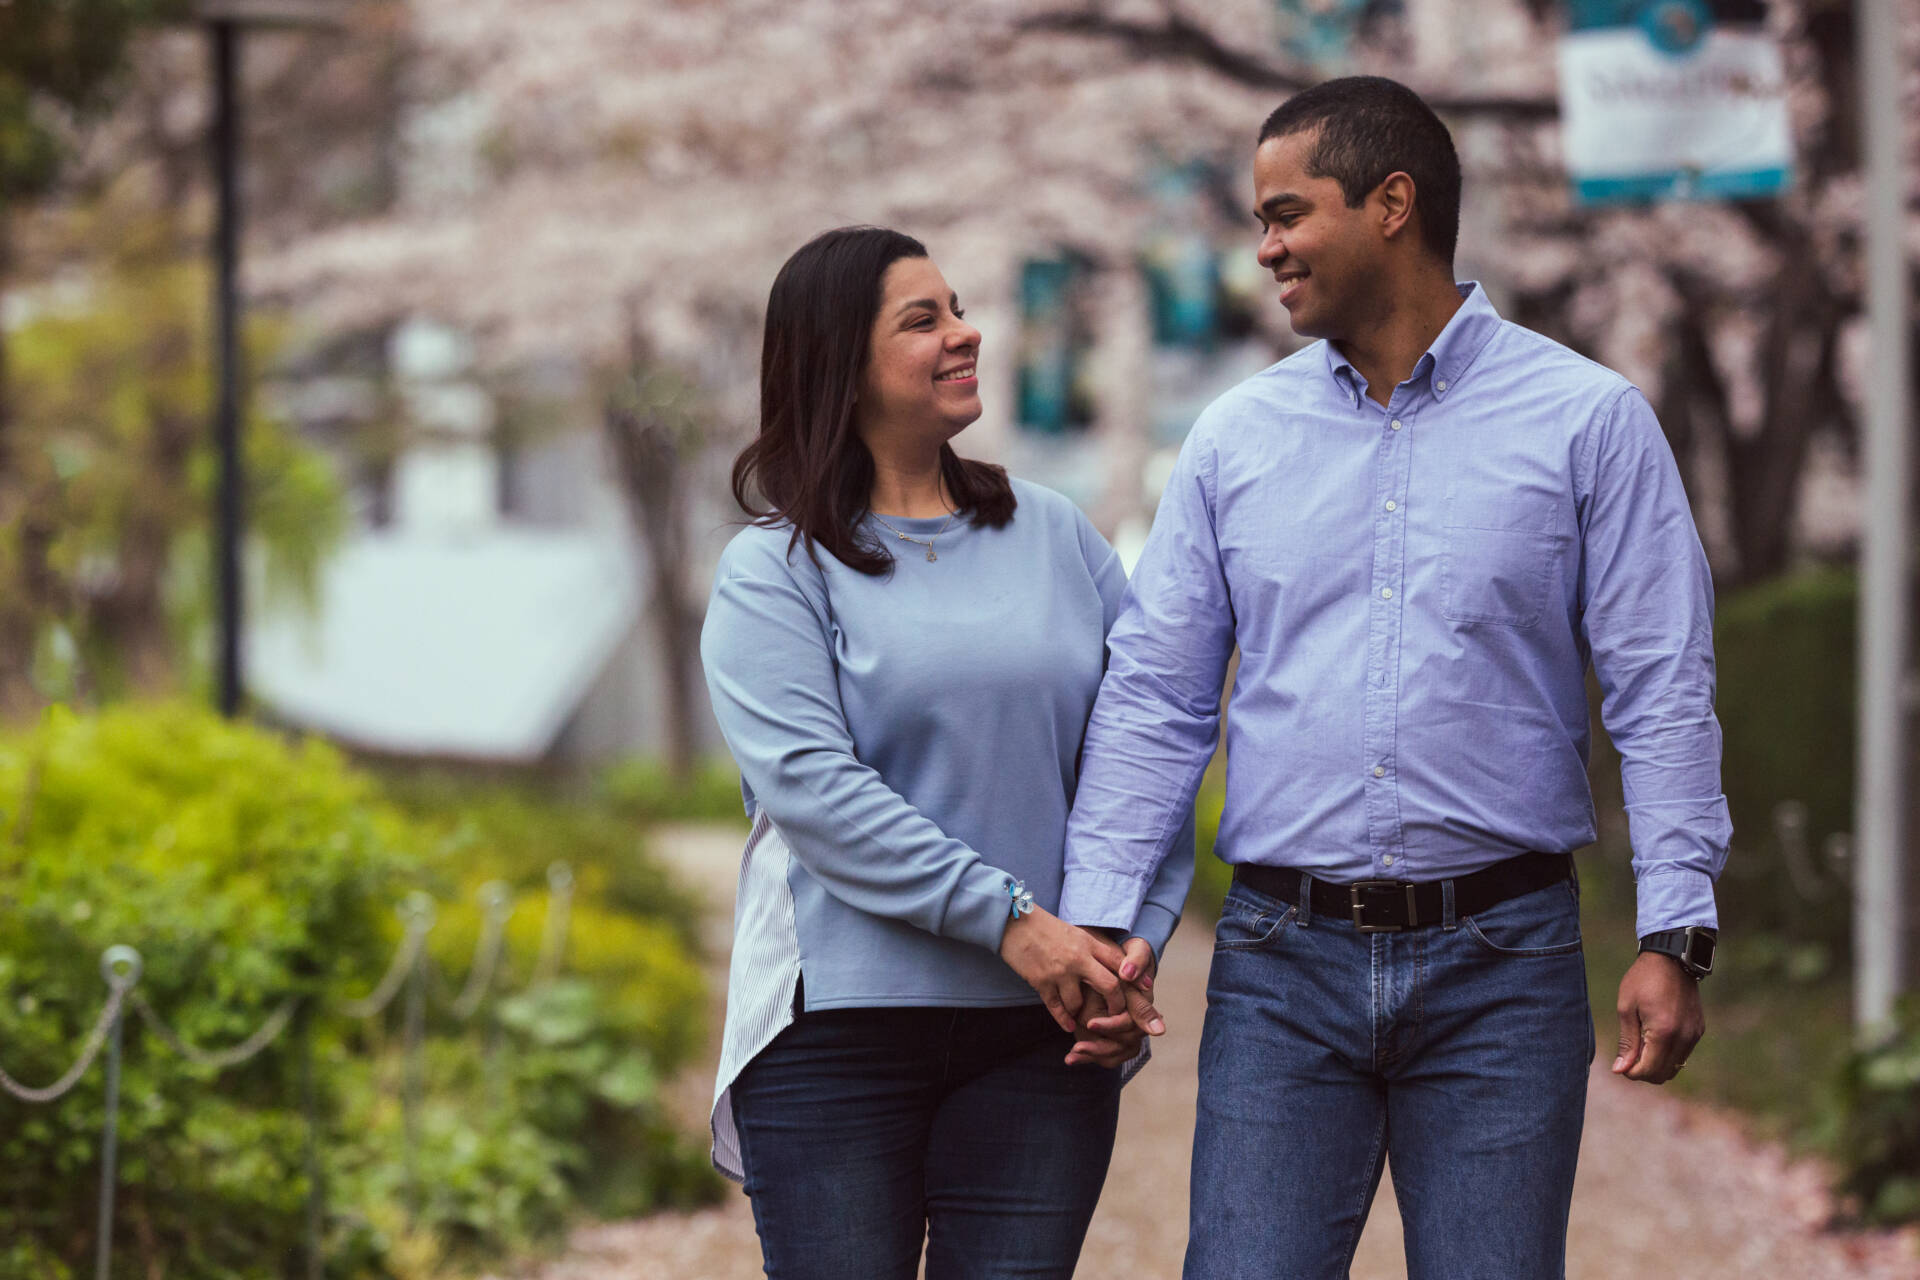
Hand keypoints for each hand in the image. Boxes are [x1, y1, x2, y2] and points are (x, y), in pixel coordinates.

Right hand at [999, 908, 1128, 1032]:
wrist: (1014, 922)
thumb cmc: (1046, 927)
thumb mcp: (1075, 933)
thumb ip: (1094, 949)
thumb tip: (1118, 966)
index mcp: (1088, 942)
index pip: (1119, 962)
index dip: (1134, 978)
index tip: (1142, 990)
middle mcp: (1077, 958)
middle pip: (1109, 986)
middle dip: (1116, 1005)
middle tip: (1117, 1015)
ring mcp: (1059, 972)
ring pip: (1080, 1003)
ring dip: (1082, 1013)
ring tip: (1083, 1016)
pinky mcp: (1041, 982)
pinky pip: (1057, 1008)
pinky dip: (1063, 1020)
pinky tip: (1068, 1025)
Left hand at [1066, 938, 1164, 1067]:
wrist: (1109, 957)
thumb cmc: (1124, 953)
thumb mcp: (1134, 952)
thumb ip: (1137, 962)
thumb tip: (1128, 973)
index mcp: (1143, 1005)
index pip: (1131, 1024)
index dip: (1112, 1025)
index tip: (1090, 1023)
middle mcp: (1137, 1021)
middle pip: (1123, 1046)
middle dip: (1100, 1048)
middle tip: (1077, 1048)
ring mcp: (1124, 1029)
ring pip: (1113, 1054)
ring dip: (1093, 1055)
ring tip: (1072, 1055)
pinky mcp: (1110, 1033)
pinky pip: (1103, 1053)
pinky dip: (1088, 1056)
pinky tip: (1070, 1058)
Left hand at [1612, 950, 1704, 1083]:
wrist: (1672, 959)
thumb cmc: (1643, 980)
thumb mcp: (1627, 1008)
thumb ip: (1627, 1042)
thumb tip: (1620, 1070)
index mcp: (1664, 1032)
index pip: (1650, 1070)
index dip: (1632, 1073)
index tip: (1621, 1065)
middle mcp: (1684, 1037)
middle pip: (1664, 1074)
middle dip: (1644, 1072)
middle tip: (1629, 1058)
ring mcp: (1694, 1034)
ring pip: (1676, 1067)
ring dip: (1657, 1065)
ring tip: (1640, 1047)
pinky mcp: (1698, 1030)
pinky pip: (1683, 1054)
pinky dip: (1668, 1055)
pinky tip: (1654, 1039)